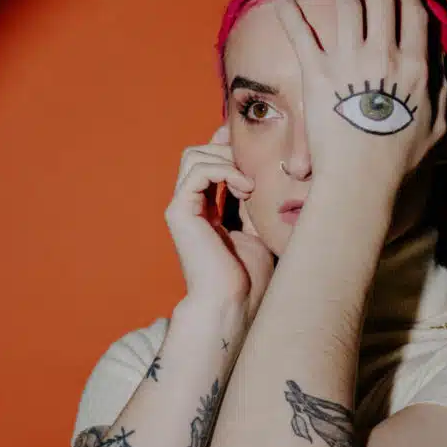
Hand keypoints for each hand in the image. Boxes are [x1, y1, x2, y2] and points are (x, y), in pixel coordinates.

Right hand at [165, 125, 274, 319]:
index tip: (253, 142)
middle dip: (227, 149)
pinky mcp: (179, 211)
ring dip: (226, 160)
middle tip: (254, 167)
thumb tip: (266, 175)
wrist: (234, 303)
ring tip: (250, 185)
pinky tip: (246, 189)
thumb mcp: (259, 231)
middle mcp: (191, 206)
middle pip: (197, 152)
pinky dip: (224, 170)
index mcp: (207, 211)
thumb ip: (254, 203)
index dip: (226, 147)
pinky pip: (197, 171)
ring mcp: (182, 208)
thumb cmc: (249, 278)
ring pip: (193, 156)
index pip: (209, 163)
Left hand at [274, 0, 446, 186]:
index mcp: (415, 67)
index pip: (413, 15)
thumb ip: (441, 92)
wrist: (363, 179)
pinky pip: (302, 35)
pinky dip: (292, 15)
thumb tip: (440, 66)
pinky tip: (285, 0)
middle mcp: (384, 55)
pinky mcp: (317, 74)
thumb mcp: (437, 128)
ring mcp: (349, 61)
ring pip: (346, 6)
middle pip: (380, 1)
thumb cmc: (401, 162)